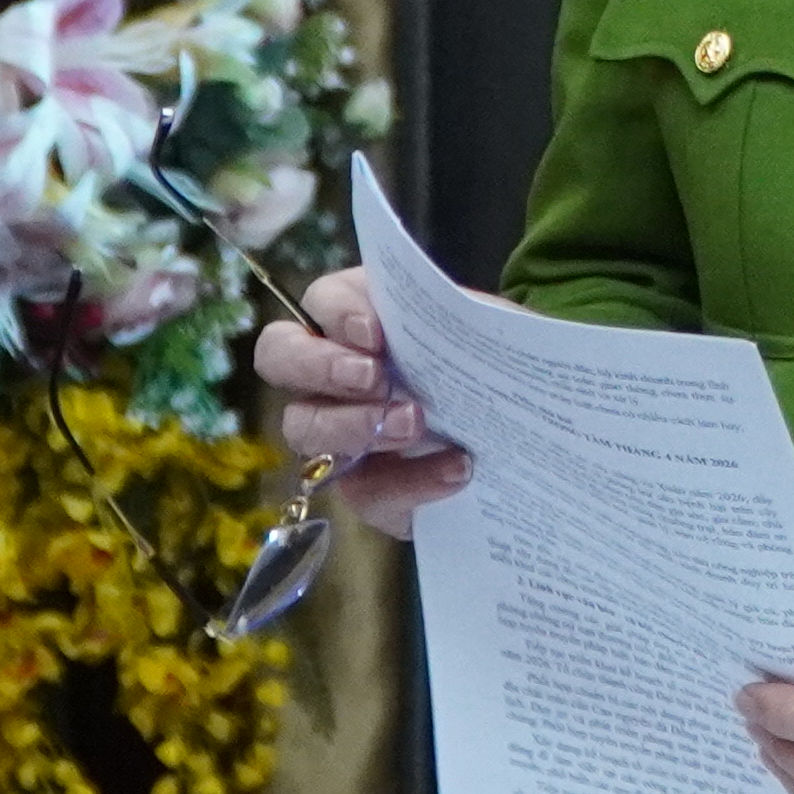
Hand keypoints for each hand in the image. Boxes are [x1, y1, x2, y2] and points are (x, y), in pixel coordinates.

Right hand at [249, 267, 472, 532]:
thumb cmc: (484, 359)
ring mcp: (336, 432)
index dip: (336, 313)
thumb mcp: (481, 328)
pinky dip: (411, 481)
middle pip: (279, 358)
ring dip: (354, 425)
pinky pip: (364, 492)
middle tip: (375, 379)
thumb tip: (463, 316)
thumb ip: (462, 316)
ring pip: (304, 428)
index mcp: (356, 316)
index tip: (374, 333)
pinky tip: (456, 468)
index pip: (317, 301)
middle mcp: (328, 371)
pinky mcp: (364, 488)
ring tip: (414, 423)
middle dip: (323, 367)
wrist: (515, 425)